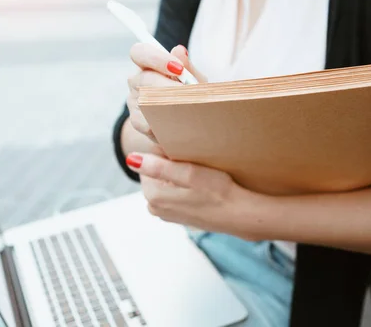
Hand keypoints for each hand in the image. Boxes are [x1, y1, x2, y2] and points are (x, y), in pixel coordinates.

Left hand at [125, 152, 259, 235]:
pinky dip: (185, 187)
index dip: (165, 154)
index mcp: (153, 196)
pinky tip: (201, 187)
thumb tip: (131, 159)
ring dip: (179, 176)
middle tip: (194, 165)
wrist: (240, 215)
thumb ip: (158, 166)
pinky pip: (175, 193)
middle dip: (170, 165)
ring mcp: (167, 214)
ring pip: (166, 183)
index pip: (147, 162)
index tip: (184, 155)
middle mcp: (155, 208)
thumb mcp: (188, 173)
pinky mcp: (178, 216)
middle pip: (155, 173)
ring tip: (199, 175)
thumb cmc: (219, 192)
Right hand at [127, 44, 205, 142]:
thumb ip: (187, 67)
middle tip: (186, 93)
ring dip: (167, 104)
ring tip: (186, 108)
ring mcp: (134, 101)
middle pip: (144, 78)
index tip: (179, 68)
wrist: (180, 123)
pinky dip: (164, 122)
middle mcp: (137, 80)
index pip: (140, 52)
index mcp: (148, 65)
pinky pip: (147, 121)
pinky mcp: (136, 121)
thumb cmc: (186, 95)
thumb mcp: (192, 80)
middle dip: (167, 85)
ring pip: (144, 100)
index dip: (156, 58)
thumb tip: (180, 50)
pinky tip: (177, 123)